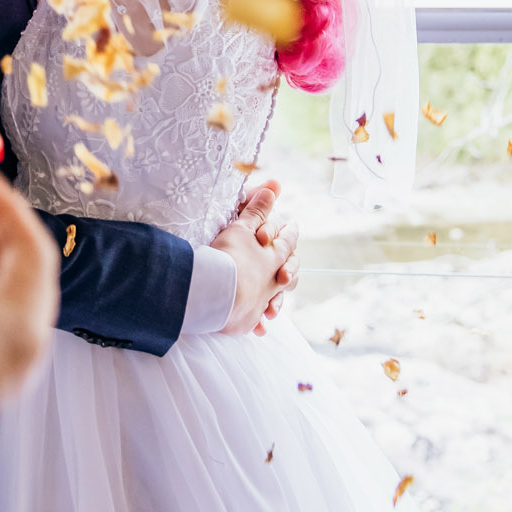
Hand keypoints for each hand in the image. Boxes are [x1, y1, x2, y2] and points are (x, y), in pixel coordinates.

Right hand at [213, 180, 299, 336]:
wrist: (217, 294)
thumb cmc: (229, 257)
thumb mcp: (243, 226)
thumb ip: (258, 206)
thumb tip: (275, 184)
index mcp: (274, 255)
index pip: (288, 241)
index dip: (290, 233)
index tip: (294, 227)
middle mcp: (273, 280)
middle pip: (289, 273)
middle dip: (289, 270)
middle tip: (287, 271)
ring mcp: (261, 301)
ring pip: (274, 300)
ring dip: (274, 302)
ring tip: (272, 307)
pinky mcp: (247, 320)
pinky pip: (256, 321)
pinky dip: (258, 322)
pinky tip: (258, 327)